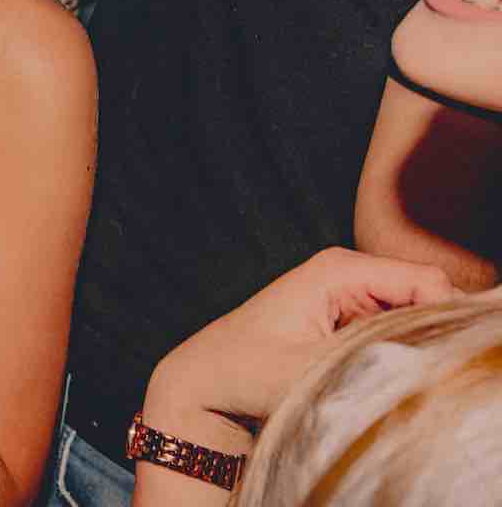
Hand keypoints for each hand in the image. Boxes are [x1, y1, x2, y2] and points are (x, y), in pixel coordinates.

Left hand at [148, 248, 458, 428]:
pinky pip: (396, 334)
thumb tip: (424, 358)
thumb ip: (371, 361)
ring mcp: (350, 295)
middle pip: (427, 299)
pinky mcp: (348, 319)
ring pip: (414, 319)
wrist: (206, 381)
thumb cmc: (243, 371)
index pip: (428, 282)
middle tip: (407, 376)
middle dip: (428, 337)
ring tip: (382, 378)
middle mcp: (349, 273)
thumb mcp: (309, 371)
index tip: (432, 363)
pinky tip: (372, 378)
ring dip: (411, 350)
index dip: (442, 321)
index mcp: (339, 269)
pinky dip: (397, 357)